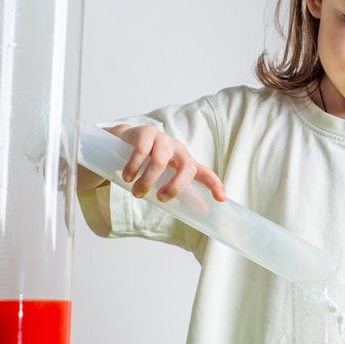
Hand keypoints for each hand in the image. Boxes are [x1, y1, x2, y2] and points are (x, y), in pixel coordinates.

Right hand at [106, 124, 225, 202]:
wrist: (123, 142)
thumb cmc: (147, 164)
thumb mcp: (163, 179)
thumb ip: (181, 193)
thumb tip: (202, 210)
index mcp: (185, 162)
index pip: (205, 173)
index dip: (215, 184)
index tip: (221, 198)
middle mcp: (178, 150)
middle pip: (186, 167)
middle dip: (175, 187)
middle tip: (160, 199)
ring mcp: (162, 139)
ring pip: (160, 160)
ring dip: (148, 180)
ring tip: (136, 192)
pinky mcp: (146, 133)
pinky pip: (142, 151)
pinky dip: (134, 167)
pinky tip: (127, 177)